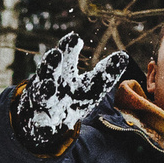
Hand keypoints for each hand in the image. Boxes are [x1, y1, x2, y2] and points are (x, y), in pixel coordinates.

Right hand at [13, 33, 128, 156]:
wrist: (50, 122)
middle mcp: (50, 84)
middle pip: (49, 72)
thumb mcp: (91, 87)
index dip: (68, 47)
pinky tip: (46, 123)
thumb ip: (106, 73)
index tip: (75, 38)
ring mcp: (42, 103)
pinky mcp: (40, 124)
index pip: (65, 56)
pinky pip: (40, 124)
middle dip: (52, 64)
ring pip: (41, 95)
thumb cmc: (73, 98)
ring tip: (50, 87)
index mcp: (64, 72)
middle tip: (56, 54)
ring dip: (45, 90)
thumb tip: (124, 56)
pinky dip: (42, 123)